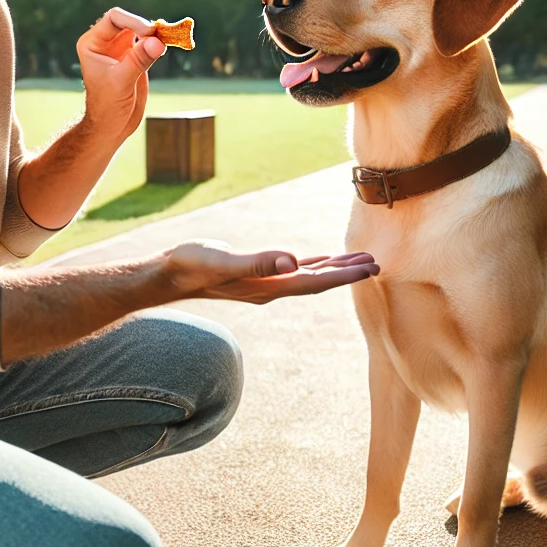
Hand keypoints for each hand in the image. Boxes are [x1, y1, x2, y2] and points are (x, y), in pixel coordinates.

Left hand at [77, 7, 165, 141]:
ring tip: (171, 37)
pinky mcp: (137, 58)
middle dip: (147, 26)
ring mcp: (122, 49)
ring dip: (157, 32)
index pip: (114, 19)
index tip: (150, 31)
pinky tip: (170, 43)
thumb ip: (138, 60)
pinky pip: (151, 43)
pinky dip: (162, 42)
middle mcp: (107, 42)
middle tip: (163, 34)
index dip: (133, 21)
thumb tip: (157, 41)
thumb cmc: (107, 106)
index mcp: (93, 43)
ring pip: (142, 31)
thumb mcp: (121, 82)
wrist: (112, 126)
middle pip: (130, 21)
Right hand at [162, 240, 378, 303]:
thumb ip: (257, 263)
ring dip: (334, 269)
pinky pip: (293, 269)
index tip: (370, 268)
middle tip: (377, 264)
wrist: (168, 275)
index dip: (343, 275)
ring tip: (359, 261)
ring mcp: (264, 282)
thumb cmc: (192, 266)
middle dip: (347, 274)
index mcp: (269, 285)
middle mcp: (271, 287)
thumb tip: (290, 261)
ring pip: (308, 275)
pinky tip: (321, 260)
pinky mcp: (256, 273)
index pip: (314, 281)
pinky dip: (312, 264)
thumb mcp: (223, 262)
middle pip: (318, 281)